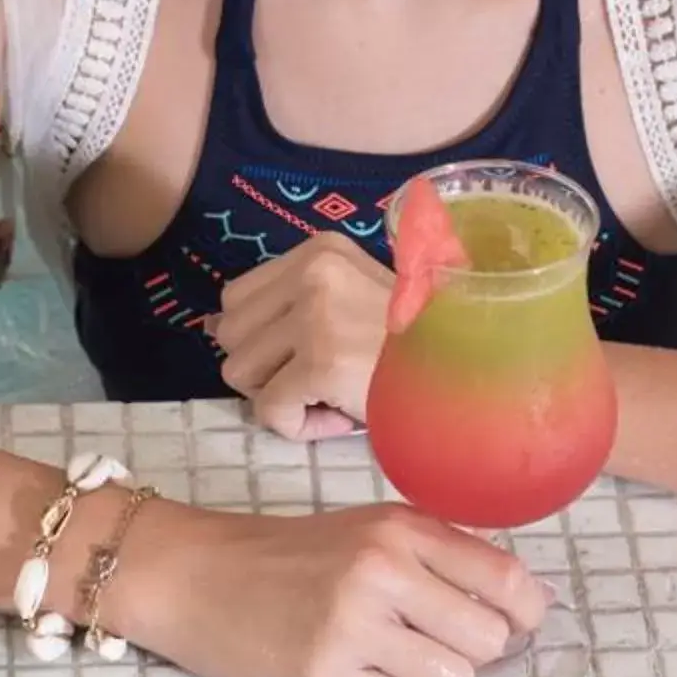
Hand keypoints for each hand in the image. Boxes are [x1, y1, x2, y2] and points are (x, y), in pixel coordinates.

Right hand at [117, 499, 543, 676]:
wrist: (193, 575)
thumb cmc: (286, 553)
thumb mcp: (367, 529)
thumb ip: (436, 551)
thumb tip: (516, 592)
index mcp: (401, 529)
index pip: (506, 578)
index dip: (528, 612)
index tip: (519, 624)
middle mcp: (383, 572)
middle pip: (488, 640)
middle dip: (474, 653)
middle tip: (439, 646)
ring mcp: (352, 626)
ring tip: (396, 664)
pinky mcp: (323, 676)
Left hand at [213, 231, 391, 440]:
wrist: (467, 375)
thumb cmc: (411, 347)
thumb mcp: (349, 302)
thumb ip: (288, 307)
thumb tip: (209, 327)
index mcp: (321, 250)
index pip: (236, 298)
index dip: (265, 338)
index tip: (313, 351)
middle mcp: (313, 271)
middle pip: (229, 333)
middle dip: (267, 368)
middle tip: (321, 377)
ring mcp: (316, 315)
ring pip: (238, 373)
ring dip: (280, 396)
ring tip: (331, 392)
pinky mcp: (320, 361)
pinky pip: (268, 410)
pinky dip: (298, 426)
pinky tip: (341, 413)